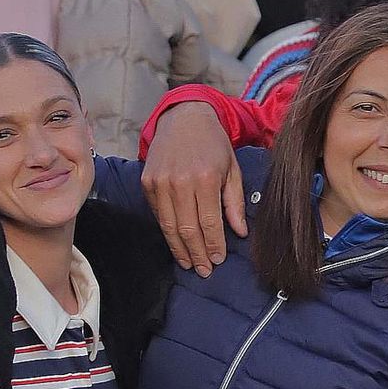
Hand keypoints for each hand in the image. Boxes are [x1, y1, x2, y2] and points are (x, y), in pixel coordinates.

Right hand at [141, 98, 246, 273]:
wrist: (183, 118)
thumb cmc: (213, 144)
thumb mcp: (232, 169)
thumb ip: (235, 202)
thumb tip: (240, 232)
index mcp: (204, 178)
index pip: (209, 222)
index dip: (214, 245)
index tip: (218, 260)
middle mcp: (179, 182)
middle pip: (188, 229)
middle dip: (197, 254)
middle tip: (204, 270)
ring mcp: (160, 182)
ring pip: (170, 226)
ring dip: (180, 249)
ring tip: (190, 264)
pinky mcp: (147, 182)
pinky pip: (158, 215)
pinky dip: (167, 232)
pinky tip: (177, 244)